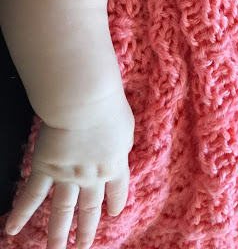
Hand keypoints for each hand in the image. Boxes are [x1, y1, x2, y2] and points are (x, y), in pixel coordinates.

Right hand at [4, 95, 133, 248]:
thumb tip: (119, 150)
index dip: (115, 202)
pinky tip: (12, 230)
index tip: (112, 213)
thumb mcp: (126, 128)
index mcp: (114, 165)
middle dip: (87, 229)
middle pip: (90, 208)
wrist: (86, 103)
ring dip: (58, 234)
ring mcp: (67, 175)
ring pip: (61, 211)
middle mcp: (91, 177)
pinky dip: (21, 213)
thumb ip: (121, 144)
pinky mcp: (46, 168)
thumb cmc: (109, 108)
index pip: (116, 191)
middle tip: (84, 247)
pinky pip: (32, 195)